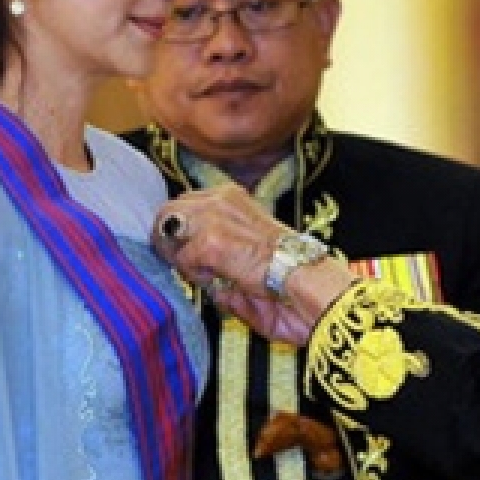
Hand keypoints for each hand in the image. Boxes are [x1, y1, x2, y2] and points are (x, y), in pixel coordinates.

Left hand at [153, 183, 351, 343]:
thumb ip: (221, 253)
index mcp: (232, 197)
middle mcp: (221, 199)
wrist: (311, 282)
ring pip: (168, 231)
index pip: (185, 204)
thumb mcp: (250, 248)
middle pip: (168, 211)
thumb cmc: (291, 273)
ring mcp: (214, 218)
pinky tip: (221, 281)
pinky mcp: (210, 242)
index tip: (185, 252)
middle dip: (170, 240)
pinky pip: (182, 260)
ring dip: (180, 256)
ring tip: (207, 275)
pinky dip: (196, 276)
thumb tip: (204, 271)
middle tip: (185, 266)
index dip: (181, 231)